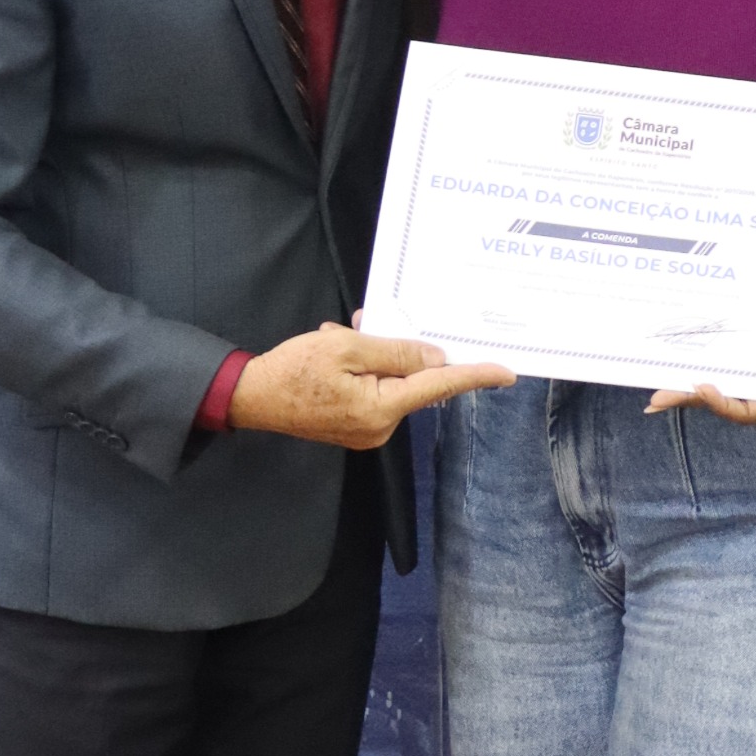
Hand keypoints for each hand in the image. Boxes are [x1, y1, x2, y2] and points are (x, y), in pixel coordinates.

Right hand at [230, 321, 514, 445]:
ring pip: (391, 384)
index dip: (474, 376)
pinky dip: (363, 370)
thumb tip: (436, 359)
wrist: (250, 398)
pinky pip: (374, 393)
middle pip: (412, 382)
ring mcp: (367, 431)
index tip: (506, 372)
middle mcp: (380, 428)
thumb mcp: (345, 348)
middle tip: (366, 324)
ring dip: (375, 357)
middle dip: (398, 350)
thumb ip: (395, 352)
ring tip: (340, 336)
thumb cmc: (292, 370)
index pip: (438, 387)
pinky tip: (338, 350)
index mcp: (381, 408)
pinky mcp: (355, 427)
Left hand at [645, 314, 755, 424]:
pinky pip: (726, 363)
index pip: (747, 411)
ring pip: (718, 384)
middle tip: (654, 399)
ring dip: (686, 387)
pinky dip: (704, 362)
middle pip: (722, 402)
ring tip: (653, 389)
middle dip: (688, 401)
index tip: (702, 386)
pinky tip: (680, 357)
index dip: (722, 404)